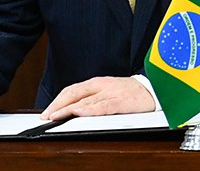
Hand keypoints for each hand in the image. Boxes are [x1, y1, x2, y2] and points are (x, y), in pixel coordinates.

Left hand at [40, 76, 154, 119]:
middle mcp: (102, 85)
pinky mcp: (121, 101)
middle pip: (75, 93)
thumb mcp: (108, 91)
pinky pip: (103, 105)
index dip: (57, 100)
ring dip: (68, 109)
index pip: (72, 90)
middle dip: (58, 105)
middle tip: (46, 116)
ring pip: (86, 100)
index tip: (47, 112)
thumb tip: (72, 109)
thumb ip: (92, 98)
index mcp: (98, 82)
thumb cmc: (130, 93)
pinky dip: (89, 109)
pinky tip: (79, 113)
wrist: (154, 90)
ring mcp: (111, 92)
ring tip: (55, 116)